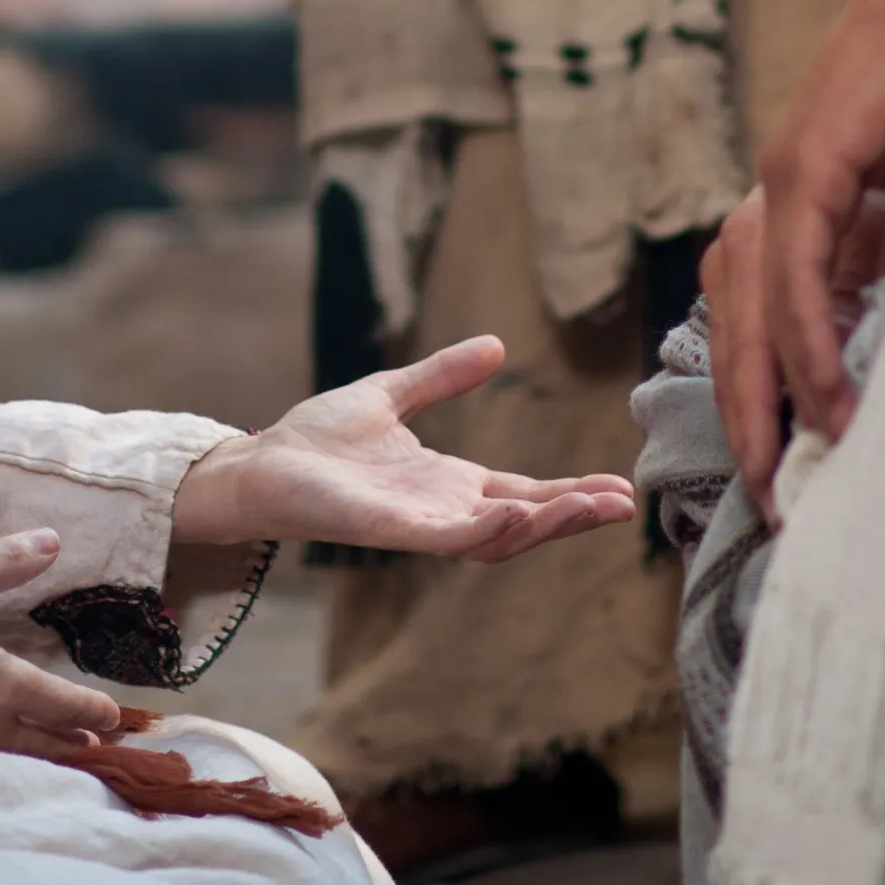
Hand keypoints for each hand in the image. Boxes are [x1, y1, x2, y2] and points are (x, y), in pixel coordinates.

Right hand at [0, 529, 126, 757]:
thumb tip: (52, 542)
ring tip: (64, 755)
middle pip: (47, 741)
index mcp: (4, 686)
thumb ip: (3, 563)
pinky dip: (10, 760)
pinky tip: (1, 754)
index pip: (64, 703)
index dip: (93, 710)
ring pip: (17, 756)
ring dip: (47, 755)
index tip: (114, 716)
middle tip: (99, 747)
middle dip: (77, 742)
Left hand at [171, 337, 633, 558]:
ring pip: (498, 537)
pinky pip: (450, 538)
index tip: (617, 486)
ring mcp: (421, 526)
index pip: (524, 493)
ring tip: (592, 508)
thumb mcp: (392, 393)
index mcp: (449, 484)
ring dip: (546, 526)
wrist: (260, 463)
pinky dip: (489, 531)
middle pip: (525, 521)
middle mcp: (443, 512)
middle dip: (574, 516)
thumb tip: (496, 345)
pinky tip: (520, 516)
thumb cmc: (317, 439)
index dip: (568, 492)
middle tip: (624, 505)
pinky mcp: (392, 533)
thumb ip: (442, 375)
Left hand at [721, 0, 884, 517]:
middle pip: (734, 333)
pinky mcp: (805, 169)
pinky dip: (810, 342)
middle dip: (749, 422)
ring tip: (793, 468)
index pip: (752, 325)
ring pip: (754, 315)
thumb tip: (878, 333)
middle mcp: (766, 204)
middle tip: (773, 500)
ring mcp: (777, 185)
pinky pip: (797, 276)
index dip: (762, 400)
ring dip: (770, 398)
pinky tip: (827, 397)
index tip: (784, 471)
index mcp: (786, 214)